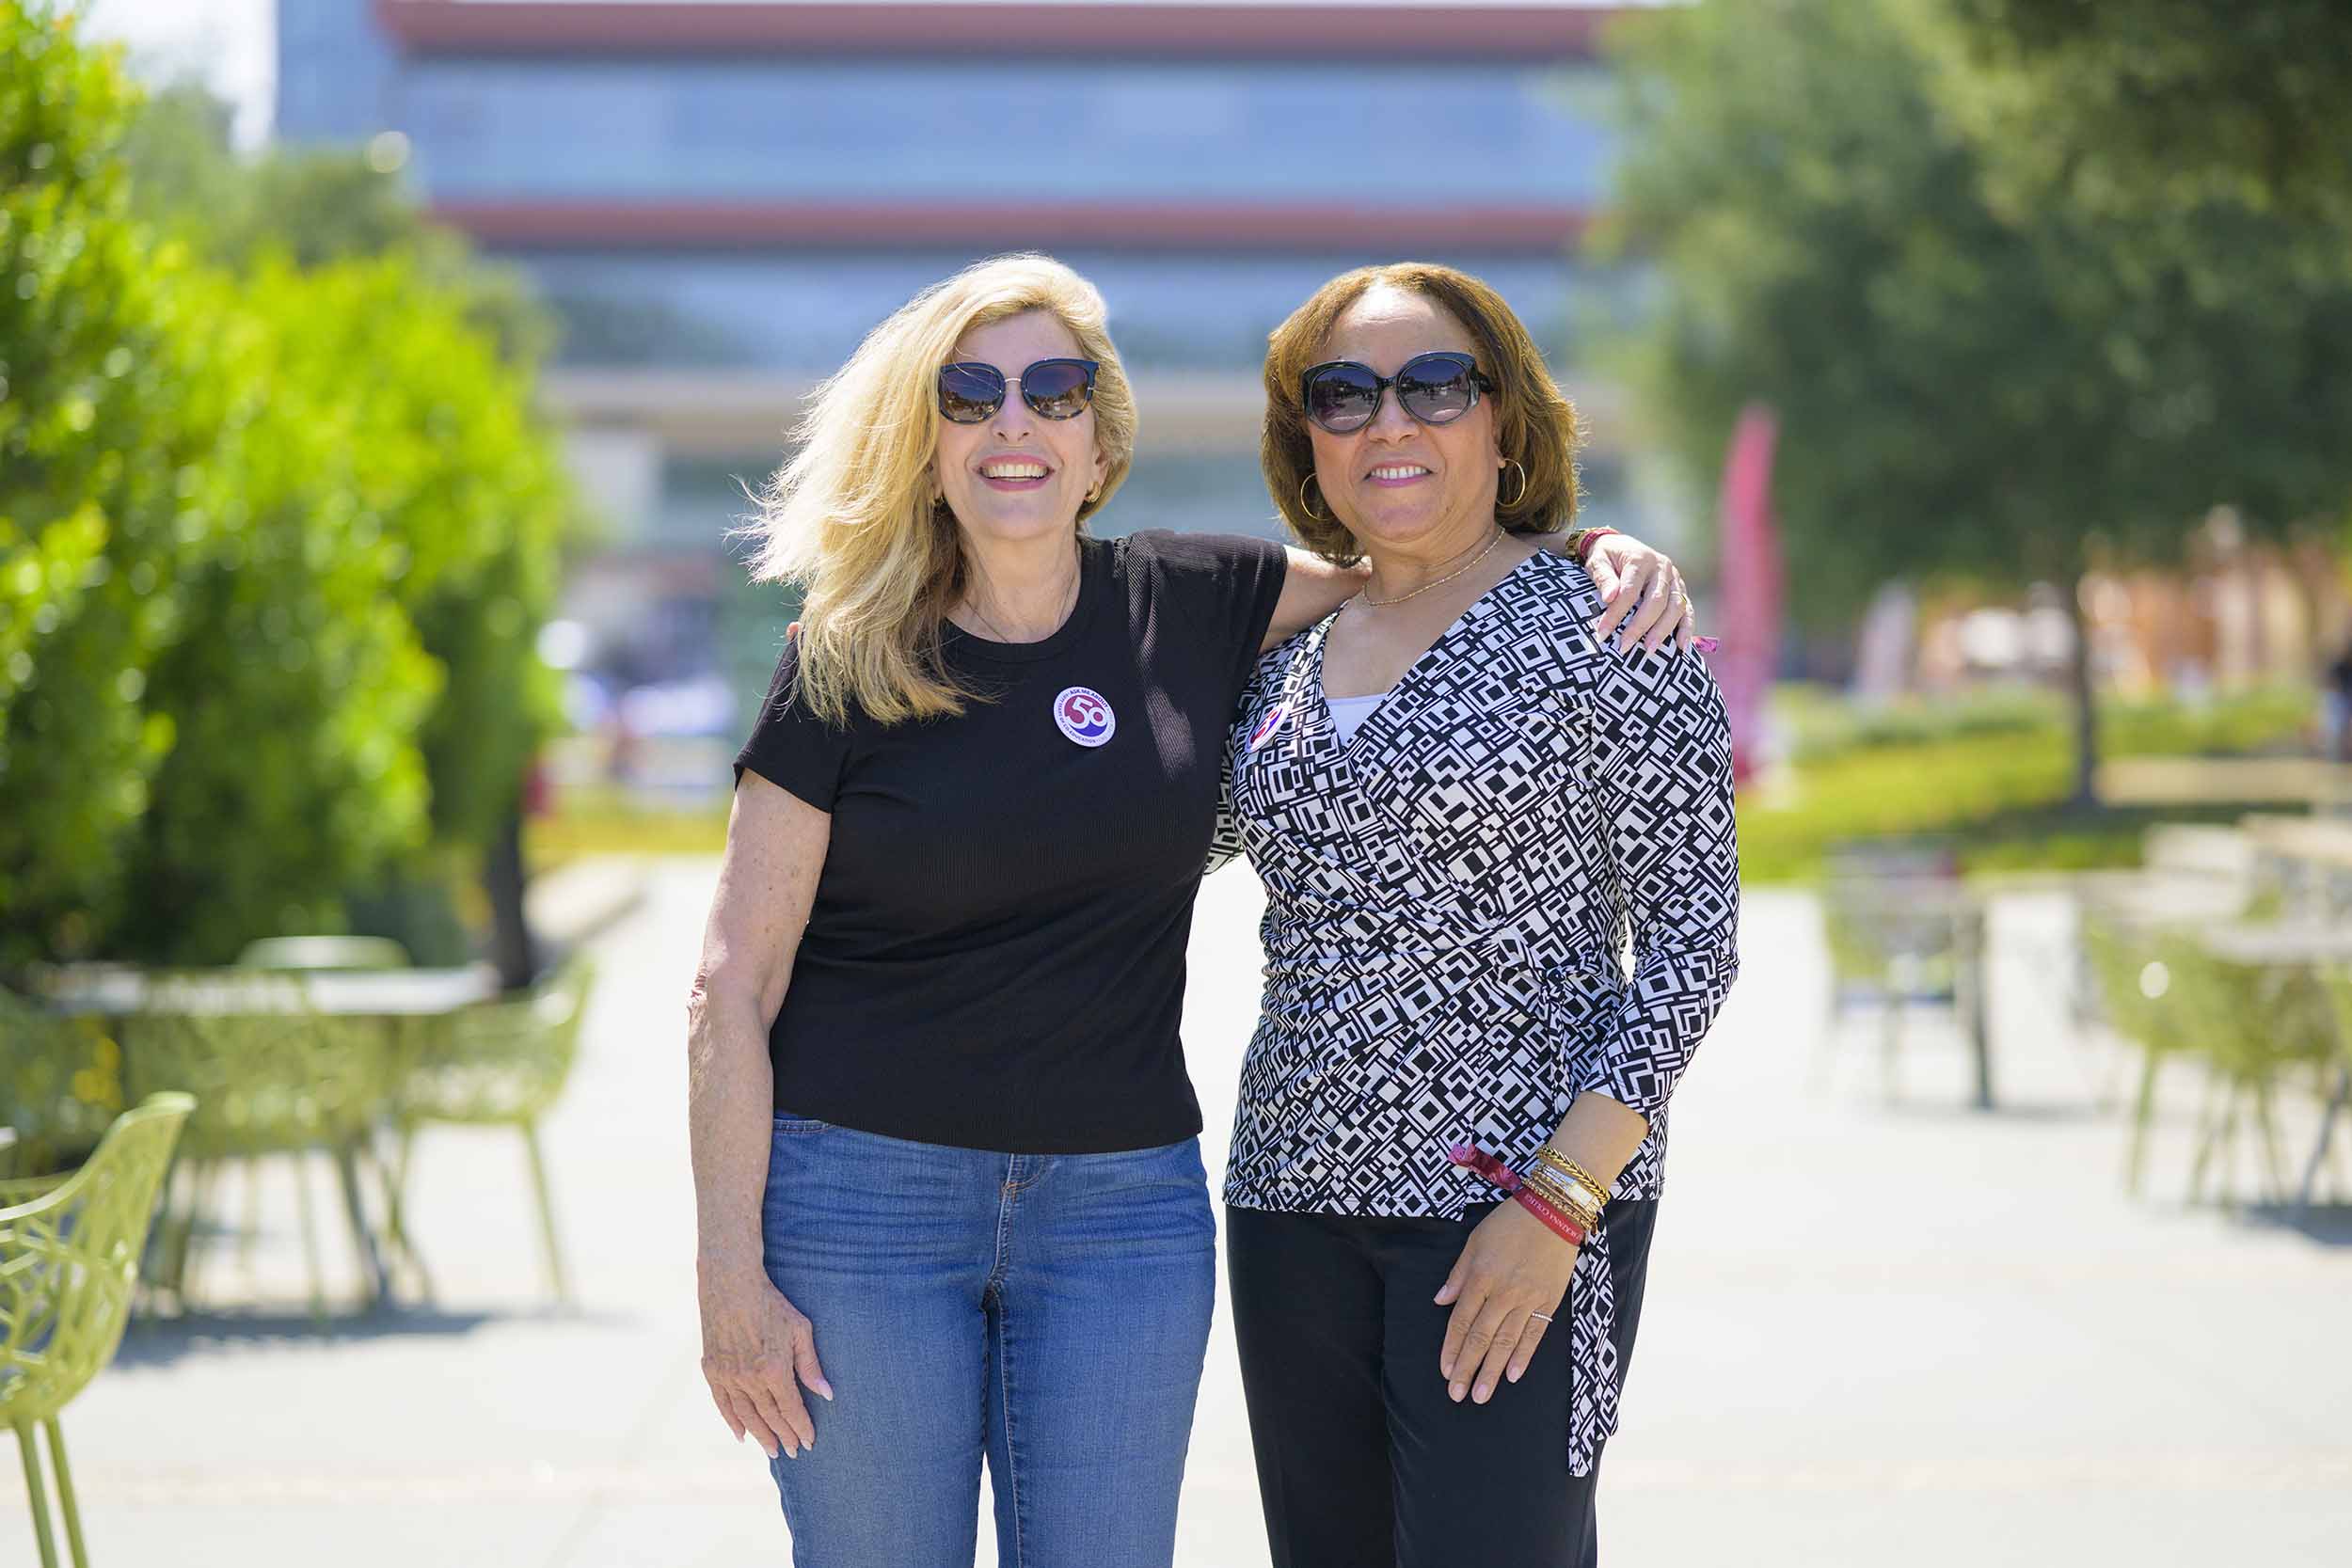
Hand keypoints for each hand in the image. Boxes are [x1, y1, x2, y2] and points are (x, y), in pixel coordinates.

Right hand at [699, 1263, 832, 1458]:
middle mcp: (749, 1379)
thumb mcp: (800, 1330)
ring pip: (746, 1416)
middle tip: (793, 1453)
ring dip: (760, 1435)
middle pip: (770, 1417)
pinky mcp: (713, 1371)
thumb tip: (826, 1395)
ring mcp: (728, 1377)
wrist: (731, 1285)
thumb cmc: (771, 1304)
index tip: (809, 1442)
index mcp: (774, 1369)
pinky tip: (742, 1435)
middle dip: (784, 1436)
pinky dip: (733, 1422)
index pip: (791, 1409)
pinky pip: (723, 1404)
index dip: (801, 1427)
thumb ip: (810, 1365)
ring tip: (773, 1450)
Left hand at [1433, 1200, 1577, 1404]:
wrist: (1555, 1211)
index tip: (1445, 1371)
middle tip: (1457, 1395)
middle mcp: (1503, 1293)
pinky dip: (1523, 1356)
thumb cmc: (1510, 1223)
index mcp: (1481, 1277)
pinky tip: (1513, 1376)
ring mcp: (1528, 1299)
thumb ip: (1458, 1275)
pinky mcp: (1549, 1301)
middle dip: (1468, 1369)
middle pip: (1481, 1338)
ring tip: (1481, 1395)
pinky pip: (1534, 1334)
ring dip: (1492, 1371)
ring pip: (1506, 1342)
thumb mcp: (1475, 1241)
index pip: (1461, 1321)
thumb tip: (1441, 1301)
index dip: (1451, 1348)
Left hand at [1585, 535, 1695, 655]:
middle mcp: (1662, 567)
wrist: (1622, 546)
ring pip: (1675, 606)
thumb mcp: (1597, 561)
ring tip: (1649, 650)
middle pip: (1656, 601)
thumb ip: (1603, 577)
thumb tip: (1609, 597)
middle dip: (1640, 626)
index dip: (1616, 613)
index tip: (1602, 633)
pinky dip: (1687, 628)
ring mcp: (1674, 578)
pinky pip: (1687, 609)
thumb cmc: (1607, 557)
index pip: (1630, 590)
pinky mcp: (1681, 588)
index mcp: (1640, 558)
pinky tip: (1681, 647)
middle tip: (1625, 646)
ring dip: (1663, 630)